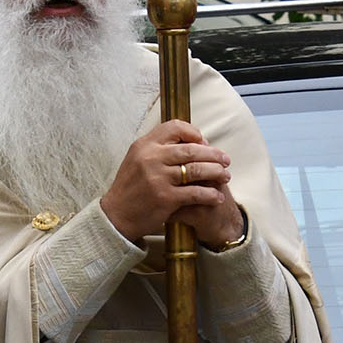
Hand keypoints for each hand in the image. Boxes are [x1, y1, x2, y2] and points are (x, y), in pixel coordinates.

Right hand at [99, 119, 241, 243]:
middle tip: (226, 160)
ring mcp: (159, 178)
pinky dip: (210, 194)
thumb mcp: (137, 159)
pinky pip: (196, 193)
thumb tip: (192, 140)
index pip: (175, 127)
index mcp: (144, 145)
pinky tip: (217, 196)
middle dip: (213, 154)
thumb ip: (158, 148)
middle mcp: (151, 158)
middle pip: (192, 149)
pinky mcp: (166, 198)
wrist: (116, 215)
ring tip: (225, 176)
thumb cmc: (130, 187)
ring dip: (216, 172)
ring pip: (197, 170)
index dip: (194, 133)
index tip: (204, 142)